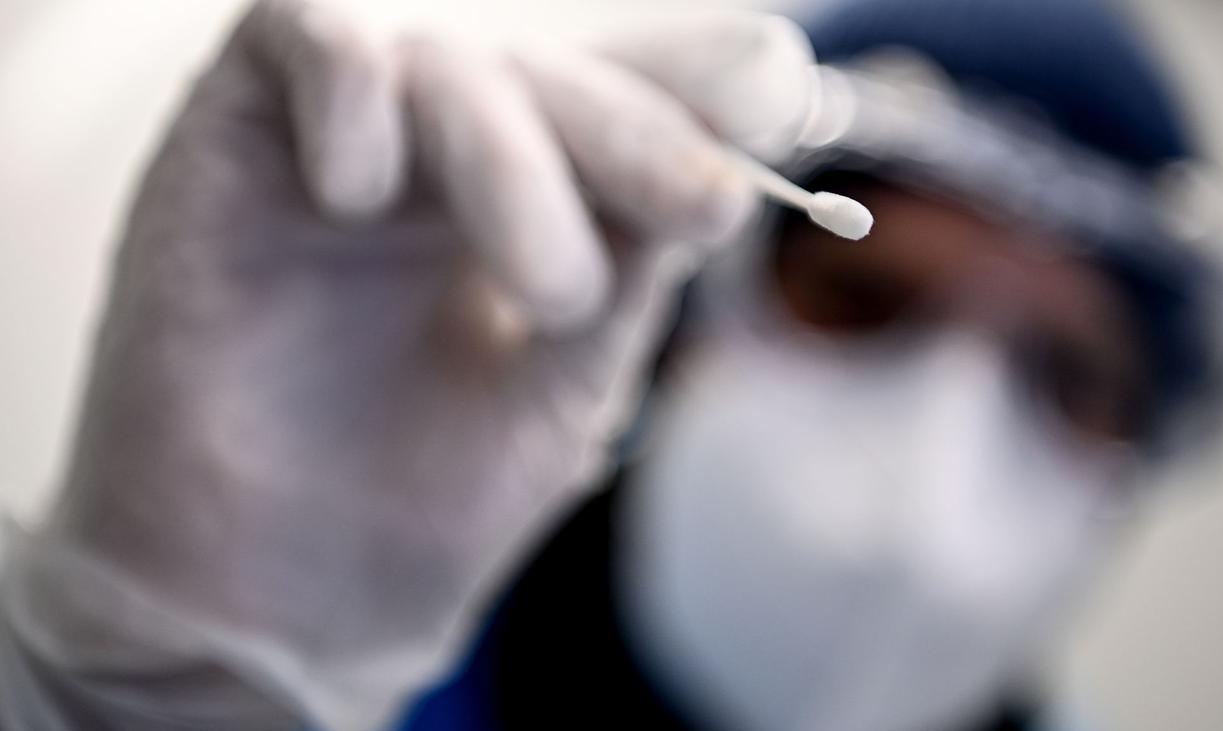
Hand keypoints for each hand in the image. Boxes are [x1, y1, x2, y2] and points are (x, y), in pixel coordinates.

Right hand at [2, 2, 813, 728]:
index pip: (621, 92)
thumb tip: (717, 170)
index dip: (697, 89)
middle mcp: (439, 159)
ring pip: (445, 60)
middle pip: (552, 72)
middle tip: (704, 213)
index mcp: (528, 202)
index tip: (759, 137)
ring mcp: (341, 143)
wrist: (284, 604)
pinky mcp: (229, 139)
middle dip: (638, 135)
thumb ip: (634, 260)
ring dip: (513, 158)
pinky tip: (360, 203)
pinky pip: (301, 34)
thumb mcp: (574, 377)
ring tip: (551, 293)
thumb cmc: (430, 502)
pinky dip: (354, 93)